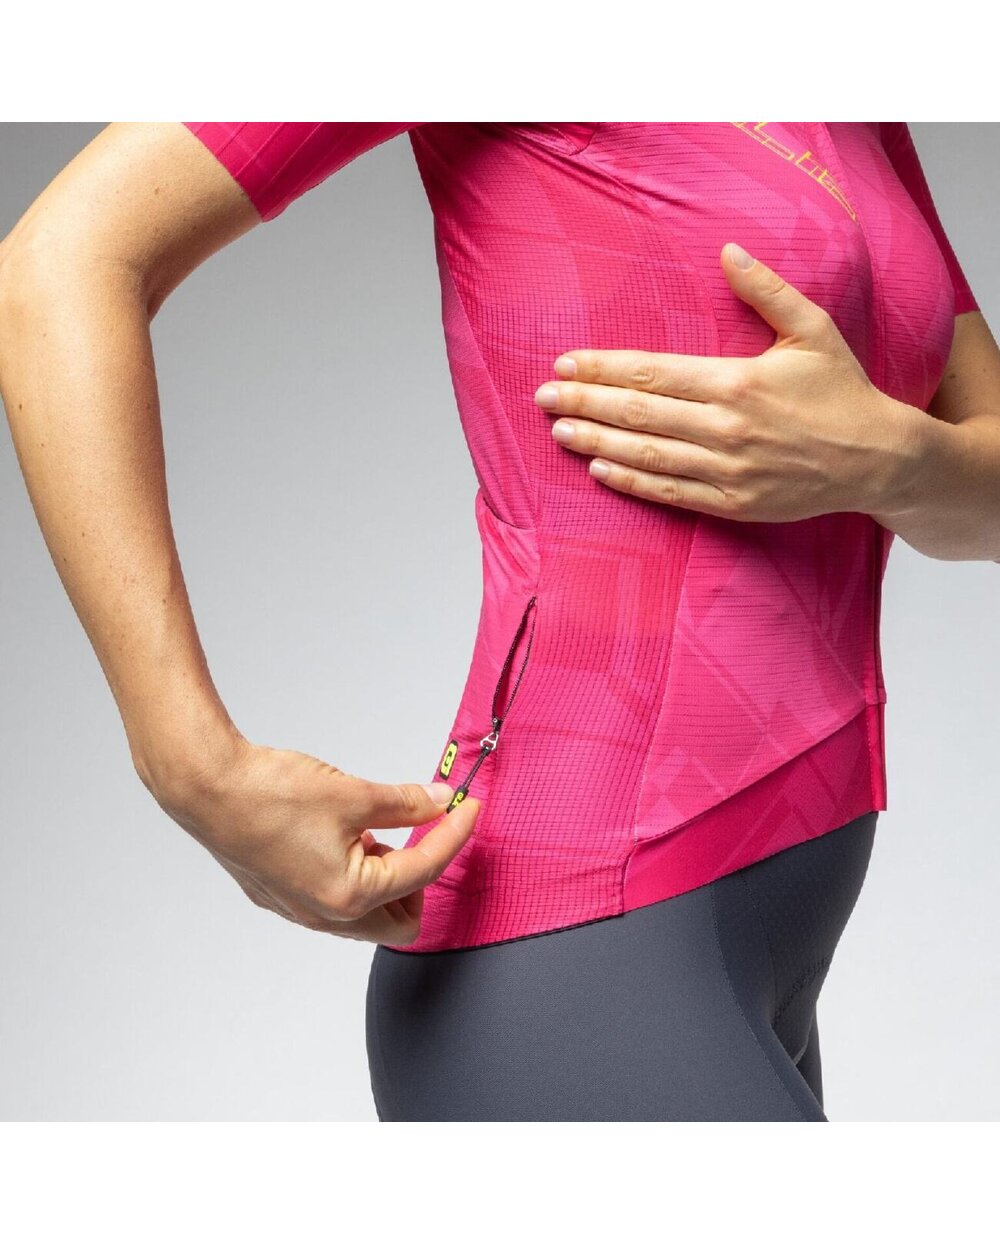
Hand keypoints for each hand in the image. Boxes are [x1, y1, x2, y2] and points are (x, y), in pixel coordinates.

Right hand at [155, 735, 479, 945]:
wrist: (207, 789)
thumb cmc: (270, 794)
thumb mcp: (353, 793)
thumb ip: (406, 803)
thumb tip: (440, 802)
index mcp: (351, 895)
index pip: (425, 870)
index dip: (454, 834)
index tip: (468, 809)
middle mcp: (326, 915)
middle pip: (402, 922)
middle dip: (424, 881)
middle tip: (428, 837)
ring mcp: (300, 911)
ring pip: (367, 916)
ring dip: (388, 880)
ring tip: (381, 831)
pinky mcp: (281, 897)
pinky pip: (335, 903)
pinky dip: (356, 877)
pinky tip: (349, 838)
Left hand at [534, 242, 925, 522]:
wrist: (879, 460)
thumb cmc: (843, 392)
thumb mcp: (812, 331)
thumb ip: (766, 291)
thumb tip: (728, 251)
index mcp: (738, 382)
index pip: (653, 372)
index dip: (603, 368)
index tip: (566, 363)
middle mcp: (726, 427)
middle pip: (638, 412)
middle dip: (585, 402)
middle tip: (542, 396)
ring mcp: (728, 469)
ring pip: (647, 453)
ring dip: (597, 440)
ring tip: (558, 429)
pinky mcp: (733, 503)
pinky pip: (671, 492)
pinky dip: (631, 481)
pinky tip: (599, 469)